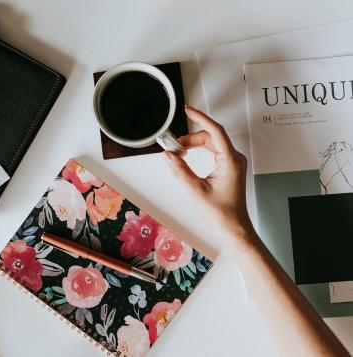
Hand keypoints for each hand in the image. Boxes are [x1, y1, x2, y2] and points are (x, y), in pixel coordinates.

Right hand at [164, 106, 255, 250]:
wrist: (233, 228)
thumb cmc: (222, 213)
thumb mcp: (196, 190)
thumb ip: (180, 170)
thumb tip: (169, 155)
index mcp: (230, 161)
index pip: (215, 131)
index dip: (200, 118)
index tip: (188, 110)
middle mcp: (234, 159)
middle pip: (210, 137)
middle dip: (190, 138)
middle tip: (173, 145)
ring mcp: (232, 163)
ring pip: (211, 144)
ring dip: (194, 145)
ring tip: (178, 152)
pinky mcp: (228, 169)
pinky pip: (213, 152)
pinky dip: (199, 151)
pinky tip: (188, 156)